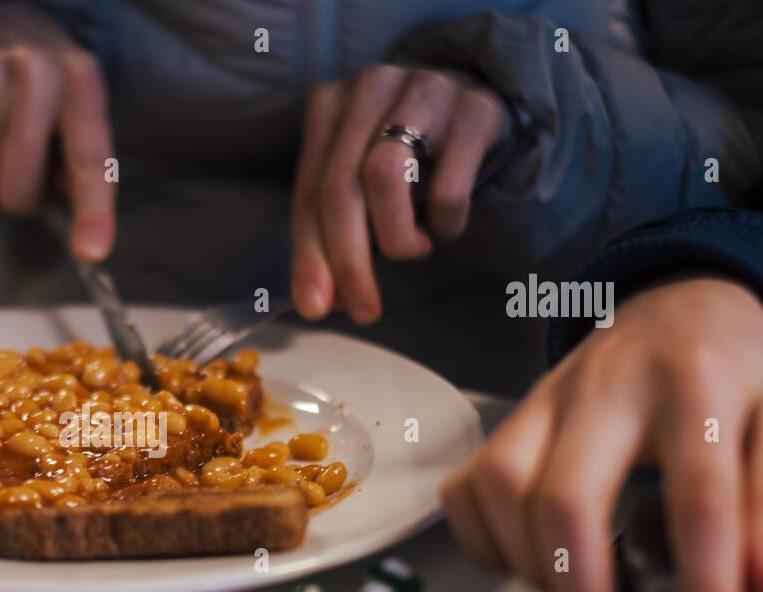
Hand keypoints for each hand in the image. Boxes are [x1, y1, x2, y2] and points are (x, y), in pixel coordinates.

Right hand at [0, 3, 114, 261]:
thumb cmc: (47, 95)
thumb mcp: (79, 118)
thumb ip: (85, 174)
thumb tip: (88, 237)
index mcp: (82, 80)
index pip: (89, 157)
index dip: (93, 210)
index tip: (92, 251)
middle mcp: (37, 70)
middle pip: (22, 185)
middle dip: (25, 194)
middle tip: (28, 169)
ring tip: (3, 141)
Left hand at [291, 65, 508, 322]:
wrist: (479, 106)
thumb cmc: (408, 156)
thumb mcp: (359, 187)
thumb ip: (333, 236)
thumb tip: (317, 302)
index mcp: (328, 105)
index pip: (308, 193)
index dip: (310, 256)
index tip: (316, 307)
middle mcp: (370, 87)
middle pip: (342, 187)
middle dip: (349, 260)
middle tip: (363, 309)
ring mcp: (424, 90)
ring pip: (384, 175)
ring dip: (396, 236)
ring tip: (413, 251)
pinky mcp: (475, 109)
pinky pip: (449, 183)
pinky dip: (443, 221)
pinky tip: (444, 227)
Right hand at [441, 277, 762, 591]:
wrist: (682, 309)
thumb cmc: (738, 374)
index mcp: (697, 383)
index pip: (697, 500)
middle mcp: (605, 386)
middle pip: (564, 501)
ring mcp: (542, 400)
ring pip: (500, 492)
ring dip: (532, 568)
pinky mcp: (506, 417)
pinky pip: (465, 489)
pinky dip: (485, 543)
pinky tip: (531, 561)